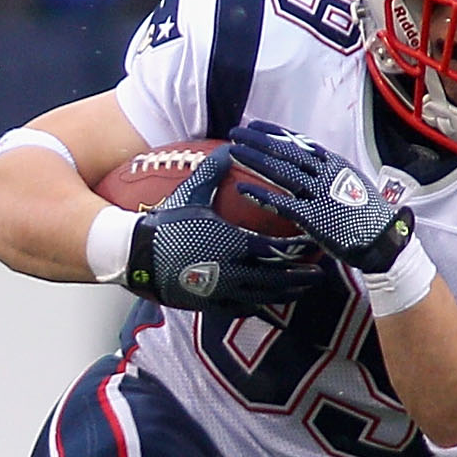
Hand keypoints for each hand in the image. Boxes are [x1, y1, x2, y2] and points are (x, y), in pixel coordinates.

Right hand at [126, 147, 322, 309]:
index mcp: (235, 244)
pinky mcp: (210, 304)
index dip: (299, 249)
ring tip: (301, 289)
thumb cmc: (167, 223)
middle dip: (300, 276)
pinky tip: (268, 301)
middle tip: (318, 274)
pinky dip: (259, 306)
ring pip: (263, 297)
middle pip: (277, 278)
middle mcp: (234, 272)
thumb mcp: (192, 193)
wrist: (138, 255)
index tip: (313, 244)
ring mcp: (223, 292)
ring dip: (285, 293)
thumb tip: (229, 147)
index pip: (278, 249)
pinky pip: (242, 309)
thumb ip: (214, 170)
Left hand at [228, 121, 414, 273]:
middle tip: (236, 132)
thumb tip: (315, 169)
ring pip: (281, 172)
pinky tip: (242, 189)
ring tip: (233, 151)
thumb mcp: (354, 186)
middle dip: (259, 140)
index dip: (276, 133)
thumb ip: (333, 176)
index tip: (257, 126)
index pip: (300, 143)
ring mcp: (320, 194)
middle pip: (287, 152)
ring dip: (255, 159)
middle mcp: (326, 174)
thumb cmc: (369, 216)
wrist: (385, 240)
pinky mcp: (314, 217)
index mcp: (336, 164)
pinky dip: (261, 195)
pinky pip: (282, 203)